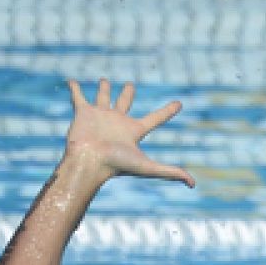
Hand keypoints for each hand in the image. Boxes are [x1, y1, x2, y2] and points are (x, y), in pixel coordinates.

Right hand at [63, 79, 193, 185]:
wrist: (90, 162)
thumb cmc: (117, 164)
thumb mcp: (149, 167)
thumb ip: (171, 172)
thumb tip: (193, 184)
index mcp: (134, 131)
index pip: (156, 118)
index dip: (168, 111)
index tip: (179, 104)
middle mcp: (118, 122)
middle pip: (125, 103)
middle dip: (128, 93)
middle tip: (131, 85)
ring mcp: (100, 116)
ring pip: (103, 98)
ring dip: (104, 89)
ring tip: (104, 80)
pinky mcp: (83, 113)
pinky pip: (79, 97)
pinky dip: (75, 89)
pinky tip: (72, 81)